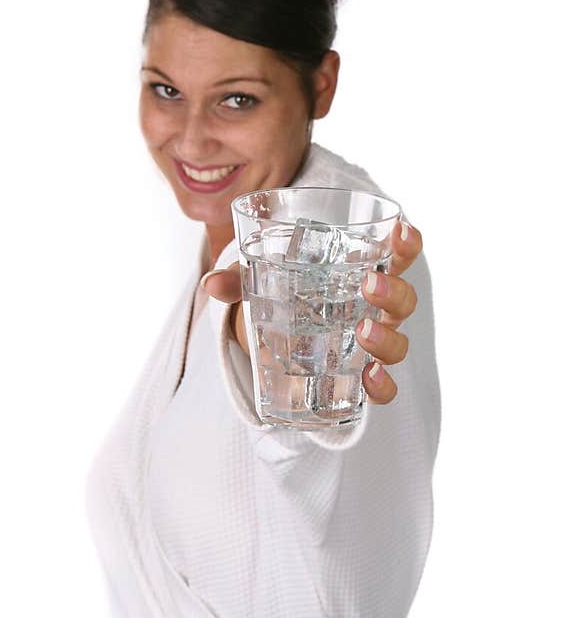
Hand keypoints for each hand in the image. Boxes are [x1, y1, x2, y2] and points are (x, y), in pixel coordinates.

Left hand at [199, 218, 422, 405]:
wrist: (272, 345)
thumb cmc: (280, 299)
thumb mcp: (258, 283)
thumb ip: (238, 280)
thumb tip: (210, 283)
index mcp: (361, 274)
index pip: (396, 254)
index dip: (406, 242)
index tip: (400, 230)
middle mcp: (375, 309)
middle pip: (402, 299)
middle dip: (392, 290)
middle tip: (369, 284)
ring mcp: (370, 345)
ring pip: (397, 342)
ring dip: (386, 337)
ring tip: (364, 331)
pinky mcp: (358, 378)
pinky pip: (384, 387)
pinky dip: (383, 386)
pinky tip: (369, 380)